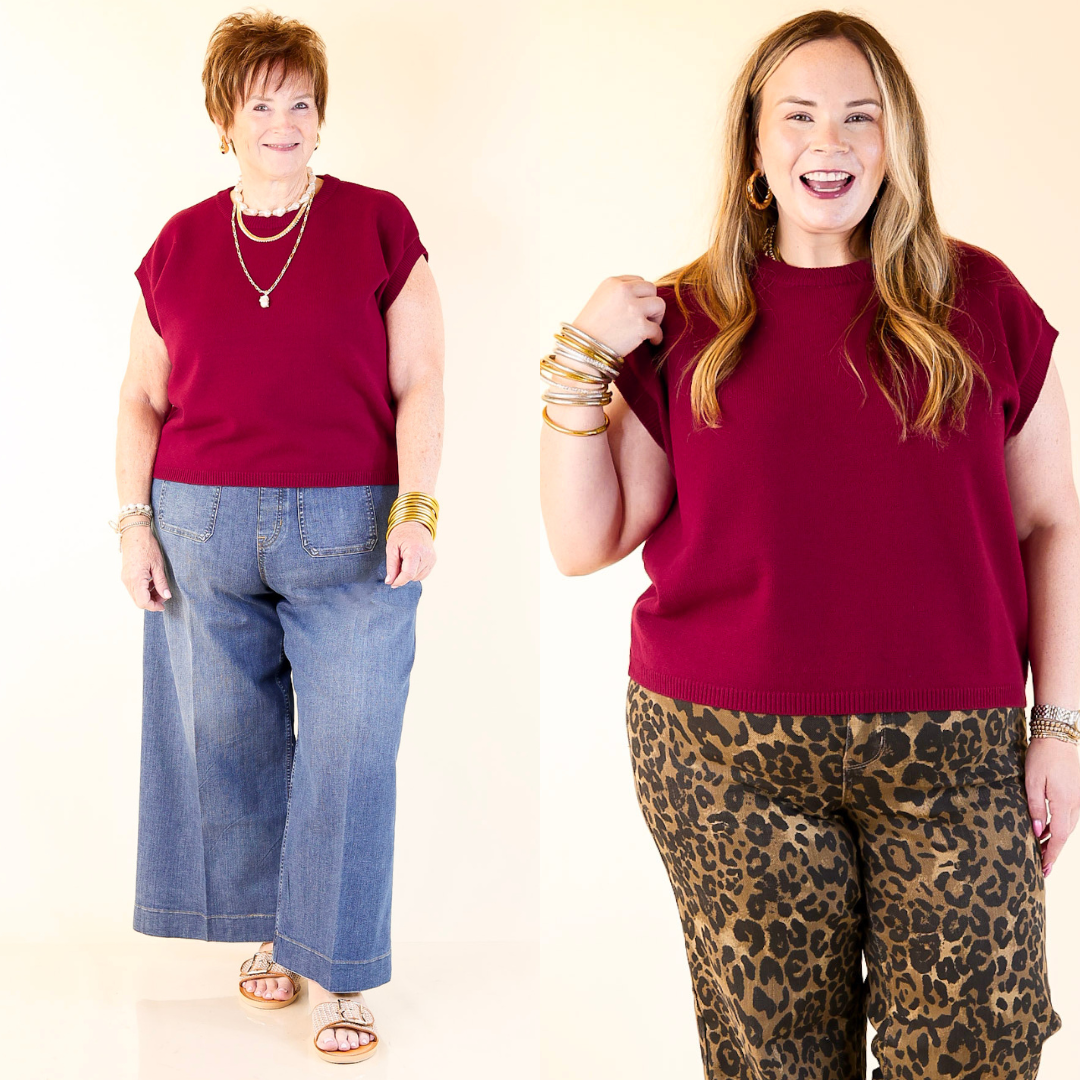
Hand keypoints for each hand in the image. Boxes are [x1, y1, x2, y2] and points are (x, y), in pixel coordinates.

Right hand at [120, 528, 171, 610]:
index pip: (143, 602)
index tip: (164, 605)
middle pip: (138, 601)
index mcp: (136, 579)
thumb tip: (166, 596)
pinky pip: (134, 589)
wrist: (134, 534)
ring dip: (148, 596)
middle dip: (152, 602)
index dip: (154, 606)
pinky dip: (144, 590)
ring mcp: (125, 578)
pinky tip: (153, 583)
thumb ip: (161, 582)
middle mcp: (128, 581)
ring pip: (136, 596)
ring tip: (161, 589)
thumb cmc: (147, 547)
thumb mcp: (158, 565)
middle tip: (164, 596)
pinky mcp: (126, 575)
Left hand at [385, 521, 435, 587]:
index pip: (408, 574)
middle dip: (403, 574)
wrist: (415, 525)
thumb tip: (390, 581)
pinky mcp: (433, 561)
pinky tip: (412, 562)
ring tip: (406, 560)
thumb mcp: (391, 548)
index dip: (399, 581)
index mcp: (415, 550)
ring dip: (409, 573)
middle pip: (412, 576)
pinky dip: (415, 571)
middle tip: (399, 561)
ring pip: (417, 577)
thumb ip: (391, 566)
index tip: (392, 583)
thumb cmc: (402, 534)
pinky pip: (423, 574)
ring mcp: (432, 559)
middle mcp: (427, 555)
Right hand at [572, 276, 665, 357]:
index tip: (637, 307)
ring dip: (657, 317)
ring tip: (649, 327)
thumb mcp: (601, 300)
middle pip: (652, 289)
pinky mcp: (640, 327)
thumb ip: (620, 293)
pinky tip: (651, 341)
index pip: (638, 281)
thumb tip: (644, 296)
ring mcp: (633, 308)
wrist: (582, 349)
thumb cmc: (590, 328)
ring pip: (660, 305)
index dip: (641, 295)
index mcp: (613, 283)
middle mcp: (624, 291)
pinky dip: (656, 337)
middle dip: (651, 303)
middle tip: (647, 318)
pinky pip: (658, 329)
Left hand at [1025, 737, 1079, 875]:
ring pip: (1068, 825)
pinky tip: (1046, 830)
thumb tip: (1038, 833)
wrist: (1057, 737)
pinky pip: (1069, 815)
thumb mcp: (1031, 782)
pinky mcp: (1077, 793)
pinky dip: (1059, 825)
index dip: (1052, 854)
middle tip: (1041, 866)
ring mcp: (1079, 798)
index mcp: (1064, 802)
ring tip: (1041, 851)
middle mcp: (1076, 803)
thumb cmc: (1041, 757)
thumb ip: (1035, 808)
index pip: (1059, 836)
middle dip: (1053, 850)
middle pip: (1065, 834)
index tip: (1044, 869)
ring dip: (1056, 838)